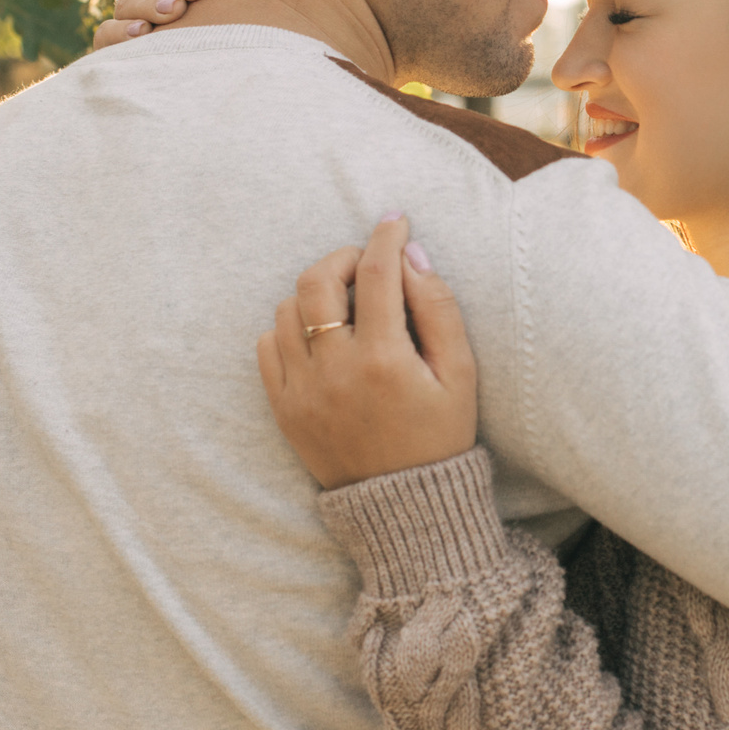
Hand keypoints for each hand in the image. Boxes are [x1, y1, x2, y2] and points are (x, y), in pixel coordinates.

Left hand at [257, 215, 478, 487]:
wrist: (405, 508)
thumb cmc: (441, 436)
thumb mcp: (461, 374)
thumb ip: (438, 308)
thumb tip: (412, 255)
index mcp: (385, 360)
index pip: (376, 274)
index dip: (386, 238)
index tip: (395, 222)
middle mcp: (335, 371)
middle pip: (316, 281)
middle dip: (343, 257)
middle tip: (367, 263)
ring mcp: (303, 391)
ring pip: (288, 309)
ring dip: (316, 292)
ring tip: (346, 303)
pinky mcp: (284, 408)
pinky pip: (267, 347)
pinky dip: (290, 327)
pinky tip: (320, 336)